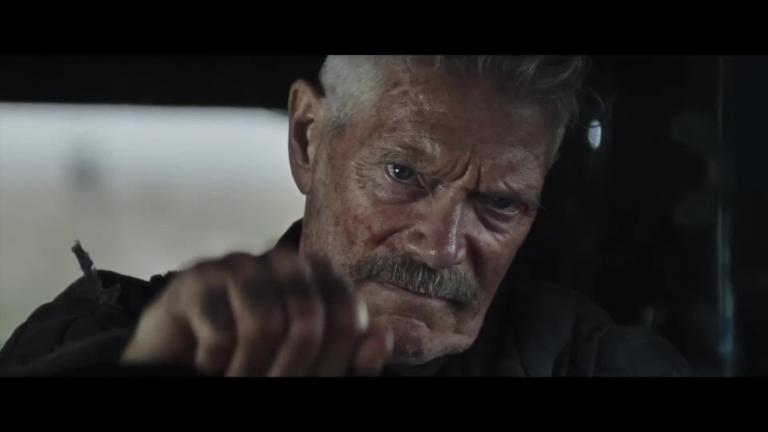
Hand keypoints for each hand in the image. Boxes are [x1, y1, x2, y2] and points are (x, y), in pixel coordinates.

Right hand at [121, 249, 391, 375]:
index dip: (334, 361)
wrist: (182, 362)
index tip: (311, 380)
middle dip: (288, 370)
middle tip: (264, 385)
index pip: (348, 316)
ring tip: (237, 377)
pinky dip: (215, 363)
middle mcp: (283, 262)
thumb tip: (381, 339)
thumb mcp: (309, 369)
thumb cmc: (253, 362)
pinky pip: (220, 331)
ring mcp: (239, 265)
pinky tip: (210, 363)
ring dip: (249, 369)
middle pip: (308, 321)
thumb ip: (349, 360)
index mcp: (319, 277)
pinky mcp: (195, 280)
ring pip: (264, 324)